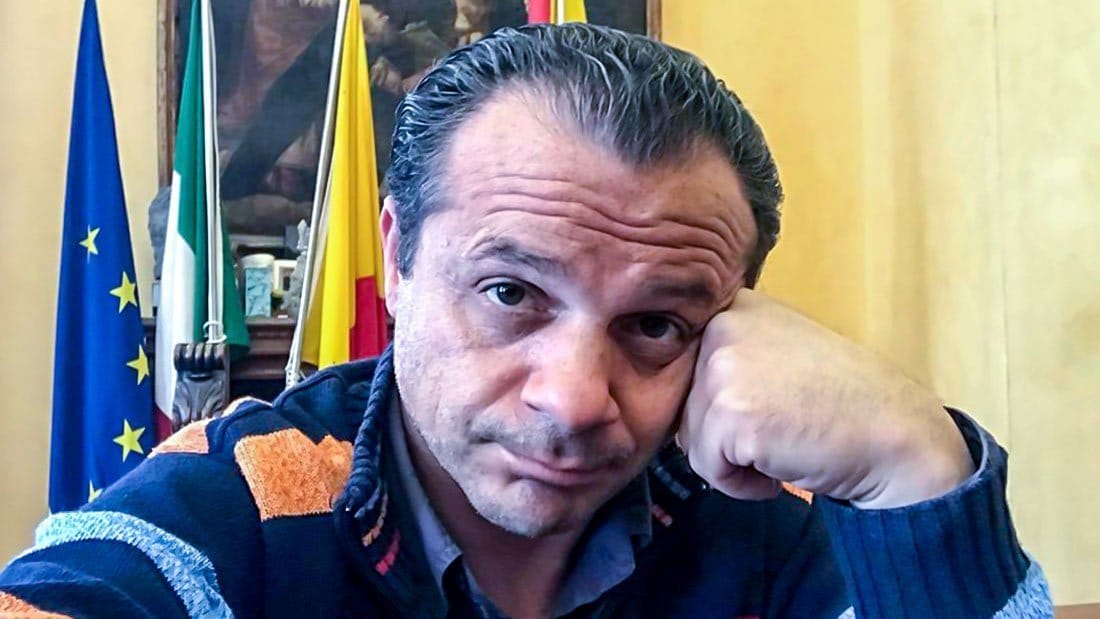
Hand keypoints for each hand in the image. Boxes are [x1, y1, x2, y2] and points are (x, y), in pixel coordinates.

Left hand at [677, 289, 974, 508]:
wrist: (897, 434)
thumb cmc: (841, 402)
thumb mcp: (779, 350)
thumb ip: (729, 356)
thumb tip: (671, 388)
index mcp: (734, 307)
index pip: (687, 371)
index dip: (723, 403)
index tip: (770, 402)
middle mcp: (722, 326)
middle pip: (684, 405)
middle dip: (726, 432)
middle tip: (784, 424)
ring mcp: (724, 368)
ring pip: (691, 439)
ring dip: (733, 459)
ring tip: (786, 441)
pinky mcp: (731, 415)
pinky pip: (709, 469)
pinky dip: (741, 484)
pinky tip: (783, 466)